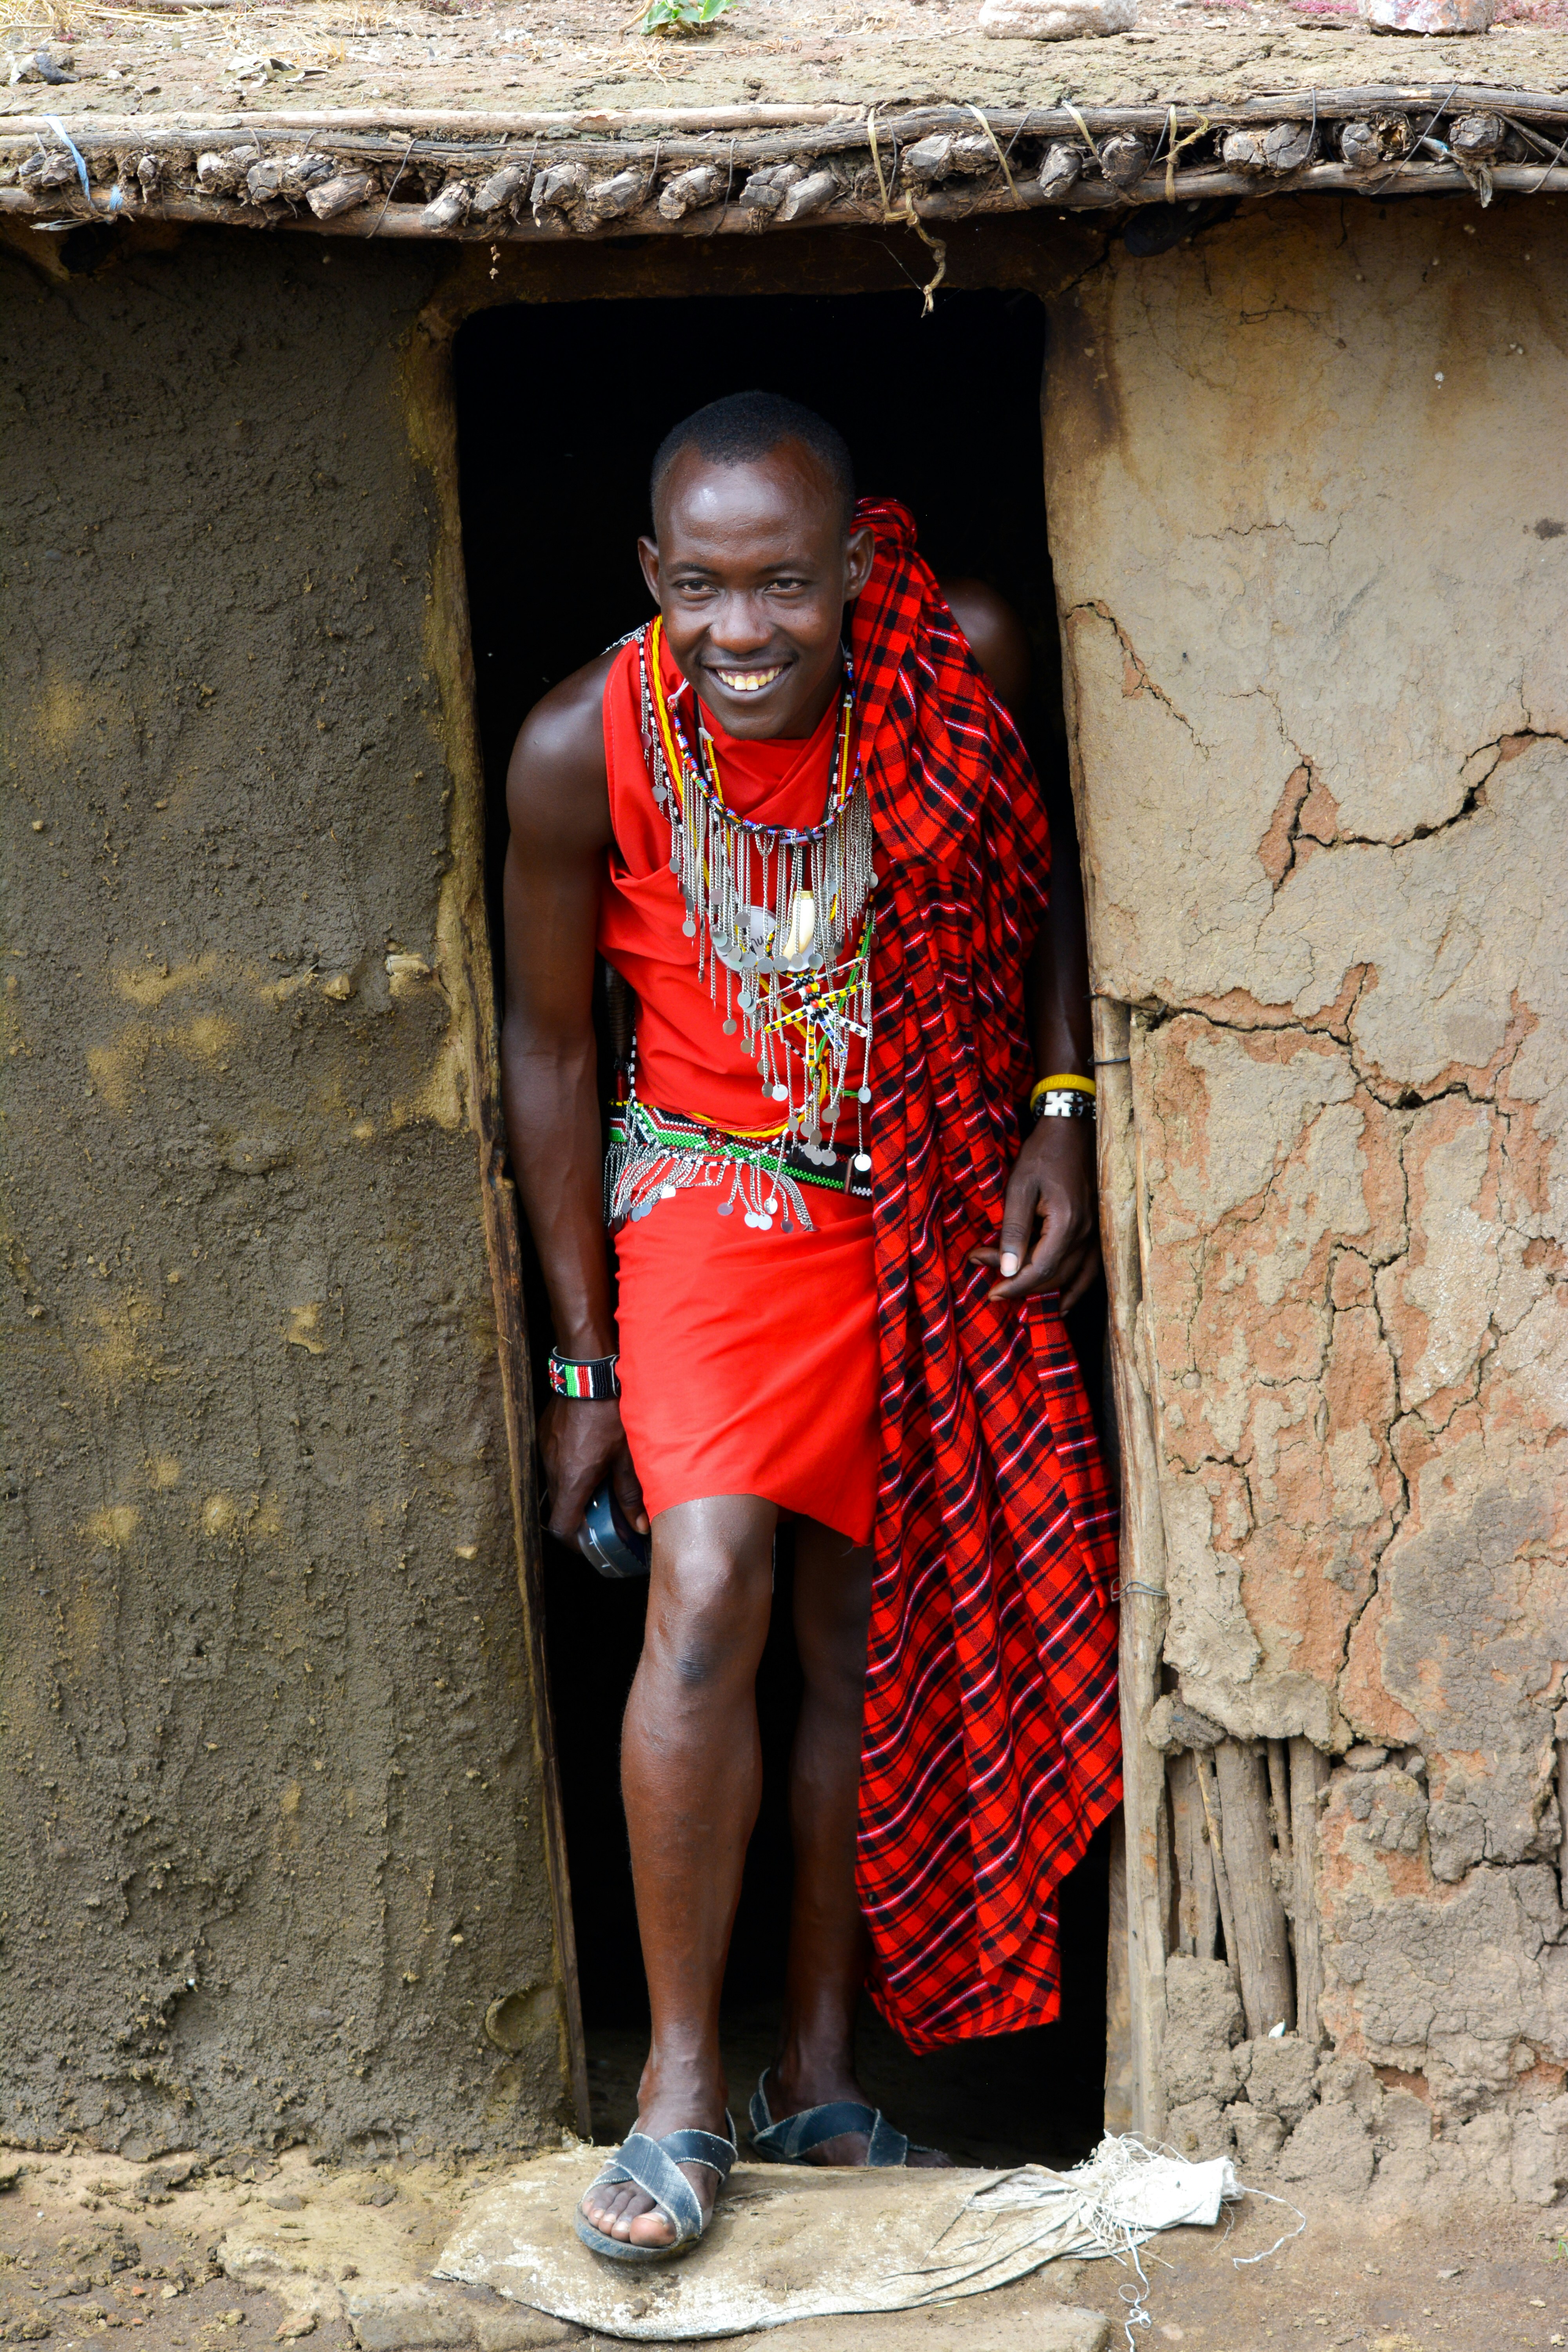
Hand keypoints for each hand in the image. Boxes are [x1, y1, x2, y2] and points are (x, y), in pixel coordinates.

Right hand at [539, 1395, 647, 1544]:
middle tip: (605, 1514)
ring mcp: (546, 1450)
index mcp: (572, 1479)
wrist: (590, 1372)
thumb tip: (639, 1526)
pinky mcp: (546, 1435)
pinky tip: (592, 1455)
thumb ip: (632, 1494)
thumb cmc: (612, 1412)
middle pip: (559, 1507)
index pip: (561, 1528)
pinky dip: (571, 1468)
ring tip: (602, 1481)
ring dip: (576, 1490)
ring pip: (557, 1483)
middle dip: (581, 1516)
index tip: (593, 1543)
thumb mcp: (628, 1456)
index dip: (576, 1542)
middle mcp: (553, 1469)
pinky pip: (555, 1461)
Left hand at [968, 1114, 1101, 1311]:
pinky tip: (1063, 1302)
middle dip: (1020, 1283)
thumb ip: (1015, 1229)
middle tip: (991, 1280)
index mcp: (1066, 1224)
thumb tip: (1009, 1269)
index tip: (992, 1292)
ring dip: (1045, 1290)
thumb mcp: (1020, 1187)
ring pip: (1073, 1277)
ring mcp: (1096, 1234)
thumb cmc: (1044, 1154)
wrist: (1074, 1129)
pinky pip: (1092, 1270)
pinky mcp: (1098, 1230)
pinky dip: (1077, 1289)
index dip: (1015, 1285)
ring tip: (1018, 1295)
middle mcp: (1086, 1235)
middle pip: (1054, 1276)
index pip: (1040, 1270)